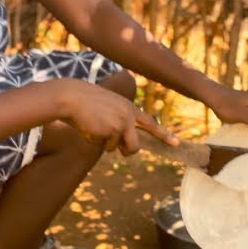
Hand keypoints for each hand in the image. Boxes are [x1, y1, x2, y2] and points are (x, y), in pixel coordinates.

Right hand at [62, 81, 176, 154]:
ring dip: (104, 144)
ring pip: (115, 148)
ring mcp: (122, 123)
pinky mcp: (112, 130)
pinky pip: (103, 146)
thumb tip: (121, 146)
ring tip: (93, 126)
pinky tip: (88, 127)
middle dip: (126, 151)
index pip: (150, 123)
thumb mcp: (107, 109)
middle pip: (135, 146)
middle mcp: (129, 115)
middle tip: (115, 146)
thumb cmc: (84, 103)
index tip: (176, 143)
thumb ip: (118, 124)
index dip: (163, 135)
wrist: (71, 97)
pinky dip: (94, 141)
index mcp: (129, 107)